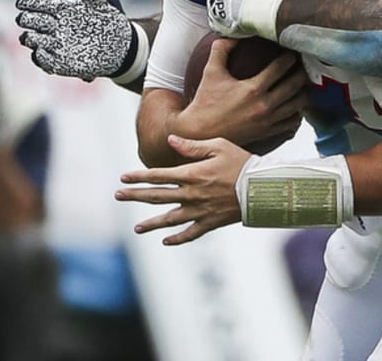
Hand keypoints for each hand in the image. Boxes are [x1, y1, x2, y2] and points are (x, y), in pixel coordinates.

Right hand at [15, 0, 140, 80]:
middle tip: (37, 21)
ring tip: (47, 39)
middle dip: (26, 20)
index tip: (22, 3)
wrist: (124, 46)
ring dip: (31, 38)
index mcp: (62, 7)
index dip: (27, 2)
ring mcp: (54, 43)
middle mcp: (53, 24)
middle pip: (28, 20)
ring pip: (29, 39)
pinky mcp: (58, 61)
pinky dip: (39, 57)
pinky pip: (41, 60)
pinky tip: (46, 53)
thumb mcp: (107, 3)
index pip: (36, 2)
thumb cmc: (113, 21)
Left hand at [116, 135, 251, 244]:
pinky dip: (177, 238)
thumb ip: (192, 146)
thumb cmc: (243, 163)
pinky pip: (190, 233)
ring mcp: (200, 211)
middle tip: (118, 196)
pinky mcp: (211, 222)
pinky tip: (166, 241)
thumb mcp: (219, 146)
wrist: (263, 188)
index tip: (123, 178)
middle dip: (136, 196)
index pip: (158, 175)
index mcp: (192, 174)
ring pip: (170, 219)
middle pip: (157, 196)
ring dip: (152, 223)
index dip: (139, 176)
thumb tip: (170, 141)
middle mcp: (191, 194)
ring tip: (137, 228)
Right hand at [181, 38, 307, 147]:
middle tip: (304, 65)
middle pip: (295, 85)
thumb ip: (221, 50)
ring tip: (304, 84)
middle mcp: (264, 105)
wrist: (199, 133)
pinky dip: (297, 113)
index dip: (289, 57)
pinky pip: (292, 123)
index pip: (281, 67)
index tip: (292, 51)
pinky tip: (296, 106)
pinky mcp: (267, 132)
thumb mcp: (211, 72)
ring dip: (304, 92)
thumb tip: (231, 34)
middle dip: (302, 72)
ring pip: (298, 105)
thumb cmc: (205, 103)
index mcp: (253, 89)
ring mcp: (268, 121)